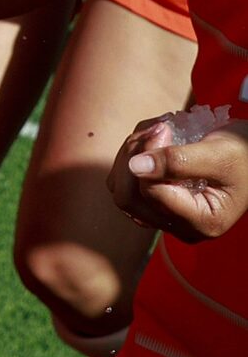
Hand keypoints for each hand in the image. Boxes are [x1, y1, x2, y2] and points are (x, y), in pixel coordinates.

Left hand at [111, 107, 247, 242]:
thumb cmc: (243, 156)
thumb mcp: (219, 154)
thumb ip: (178, 161)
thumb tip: (136, 166)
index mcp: (203, 222)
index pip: (150, 193)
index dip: (147, 157)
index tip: (165, 129)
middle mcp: (181, 228)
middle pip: (127, 197)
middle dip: (133, 155)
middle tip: (158, 128)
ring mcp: (165, 218)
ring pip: (120, 188)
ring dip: (131, 152)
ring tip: (158, 131)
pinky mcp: (154, 204)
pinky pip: (123, 181)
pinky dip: (132, 156)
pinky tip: (154, 140)